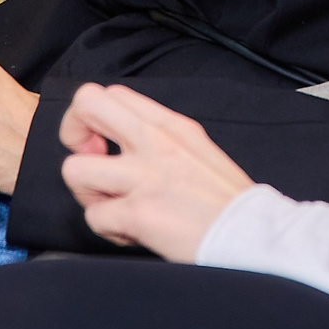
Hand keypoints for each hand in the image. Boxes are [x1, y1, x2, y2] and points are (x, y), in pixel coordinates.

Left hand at [56, 83, 255, 260]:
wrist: (254, 235)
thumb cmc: (227, 202)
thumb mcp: (198, 150)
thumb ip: (161, 141)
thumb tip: (123, 146)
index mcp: (171, 126)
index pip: (111, 94)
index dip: (95, 119)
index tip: (104, 145)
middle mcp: (156, 142)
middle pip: (86, 104)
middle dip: (73, 135)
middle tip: (92, 163)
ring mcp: (145, 176)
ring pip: (74, 169)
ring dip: (87, 193)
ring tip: (112, 206)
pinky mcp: (139, 213)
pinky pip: (94, 218)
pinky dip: (108, 230)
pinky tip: (132, 232)